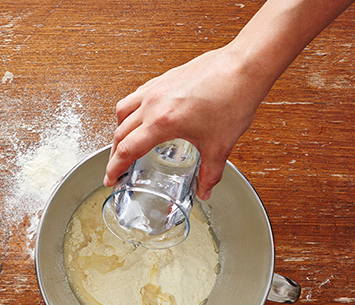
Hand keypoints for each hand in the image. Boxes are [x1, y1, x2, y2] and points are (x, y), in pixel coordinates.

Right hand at [104, 45, 267, 199]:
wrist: (244, 67)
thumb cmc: (233, 97)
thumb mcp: (220, 145)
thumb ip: (210, 172)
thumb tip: (205, 189)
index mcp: (163, 122)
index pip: (127, 150)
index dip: (115, 168)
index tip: (110, 178)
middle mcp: (153, 103)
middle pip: (120, 132)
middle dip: (114, 154)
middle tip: (116, 167)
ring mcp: (156, 88)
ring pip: (123, 110)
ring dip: (120, 129)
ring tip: (125, 141)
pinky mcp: (164, 78)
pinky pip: (137, 96)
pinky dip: (132, 110)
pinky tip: (143, 116)